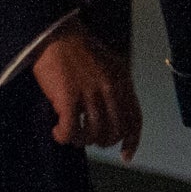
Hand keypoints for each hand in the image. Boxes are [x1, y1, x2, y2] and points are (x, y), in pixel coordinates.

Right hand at [31, 25, 141, 160]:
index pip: (134, 119)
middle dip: (101, 141)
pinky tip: (57, 131)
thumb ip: (115, 89)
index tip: (125, 156)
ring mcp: (90, 94)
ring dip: (80, 140)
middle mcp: (110, 89)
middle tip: (87, 138)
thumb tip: (111, 117)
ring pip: (92, 134)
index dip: (131, 141)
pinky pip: (69, 130)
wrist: (55, 35)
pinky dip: (63, 136)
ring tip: (70, 134)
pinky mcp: (68, 98)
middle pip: (114, 131)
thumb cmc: (79, 50)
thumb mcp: (109, 66)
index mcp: (123, 81)